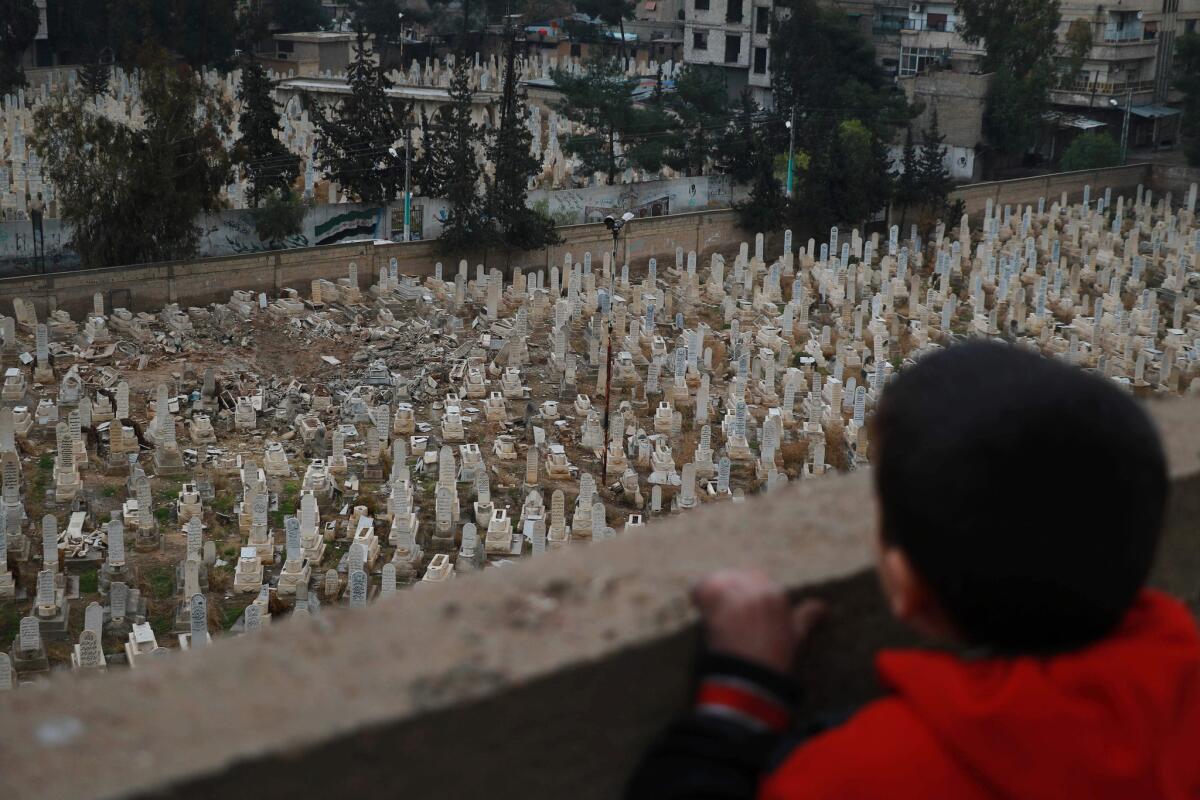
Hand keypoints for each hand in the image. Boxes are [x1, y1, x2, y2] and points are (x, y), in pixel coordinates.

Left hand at [692, 569, 825, 673]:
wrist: (751, 681)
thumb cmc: (774, 662)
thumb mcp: (796, 637)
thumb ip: (807, 616)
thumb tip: (822, 607)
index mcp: (778, 595)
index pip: (757, 579)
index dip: (747, 596)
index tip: (742, 613)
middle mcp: (758, 590)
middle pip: (738, 577)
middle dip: (732, 591)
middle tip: (726, 614)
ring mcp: (736, 594)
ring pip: (719, 580)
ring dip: (715, 594)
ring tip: (713, 612)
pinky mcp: (715, 601)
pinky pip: (700, 587)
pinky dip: (698, 596)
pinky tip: (701, 609)